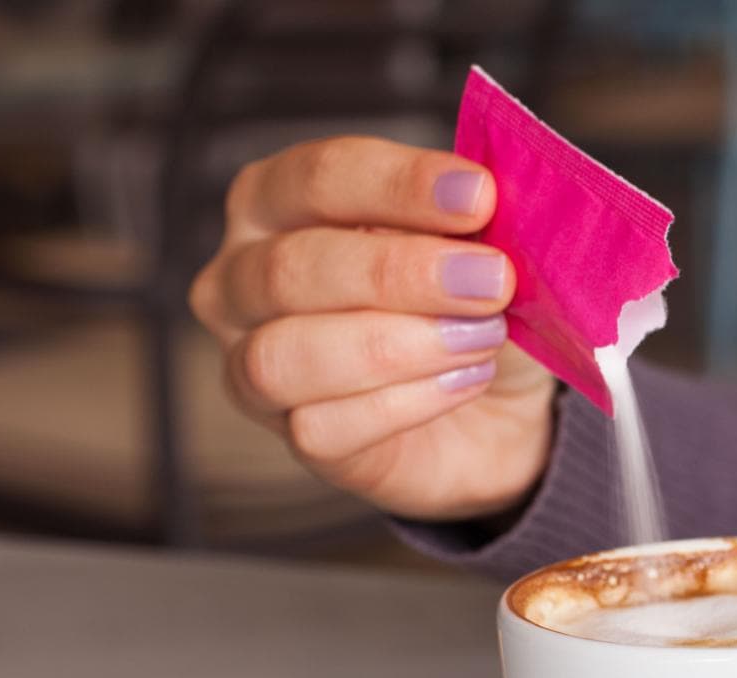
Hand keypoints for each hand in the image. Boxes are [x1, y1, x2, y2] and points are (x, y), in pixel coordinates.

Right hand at [190, 137, 554, 519]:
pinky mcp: (296, 440)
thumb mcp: (476, 242)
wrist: (495, 405)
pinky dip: (404, 404)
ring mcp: (253, 367)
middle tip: (493, 279)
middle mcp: (241, 280)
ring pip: (286, 355)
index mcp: (274, 200)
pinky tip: (464, 382)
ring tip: (481, 337)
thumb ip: (471, 217)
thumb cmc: (466, 300)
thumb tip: (489, 205)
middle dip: (401, 271)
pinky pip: (320, 428)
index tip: (479, 195)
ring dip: (398, 344)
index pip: (316, 177)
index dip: (398, 184)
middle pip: (291, 267)